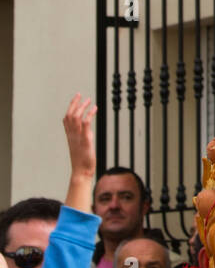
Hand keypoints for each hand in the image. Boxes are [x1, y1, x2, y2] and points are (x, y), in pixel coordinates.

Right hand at [63, 94, 96, 212]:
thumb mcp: (78, 147)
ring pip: (76, 117)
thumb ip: (80, 138)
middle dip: (74, 103)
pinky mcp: (85, 140)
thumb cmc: (82, 161)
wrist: (81, 172)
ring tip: (89, 100)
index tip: (75, 98)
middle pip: (69, 115)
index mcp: (70, 136)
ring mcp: (78, 137)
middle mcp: (72, 135)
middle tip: (80, 95)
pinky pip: (85, 124)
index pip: (66, 119)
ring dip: (82, 107)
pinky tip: (94, 109)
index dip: (70, 107)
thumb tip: (85, 132)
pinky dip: (89, 114)